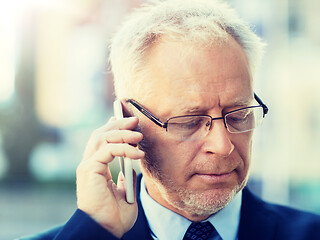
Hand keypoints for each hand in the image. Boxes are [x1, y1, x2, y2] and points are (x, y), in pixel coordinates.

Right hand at [76, 117, 143, 237]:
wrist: (106, 230)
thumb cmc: (114, 216)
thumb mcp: (124, 192)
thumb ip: (125, 178)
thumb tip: (130, 168)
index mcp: (96, 167)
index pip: (102, 141)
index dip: (114, 128)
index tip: (128, 122)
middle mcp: (89, 163)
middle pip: (101, 134)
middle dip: (119, 124)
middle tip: (135, 120)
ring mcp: (87, 165)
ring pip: (102, 137)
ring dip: (122, 133)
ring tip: (139, 135)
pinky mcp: (89, 169)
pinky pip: (108, 150)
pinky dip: (124, 148)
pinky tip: (138, 154)